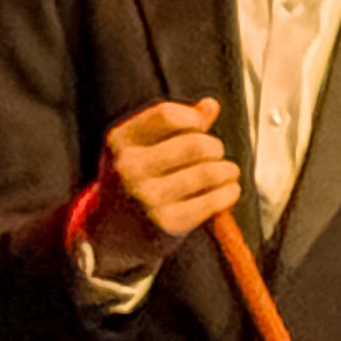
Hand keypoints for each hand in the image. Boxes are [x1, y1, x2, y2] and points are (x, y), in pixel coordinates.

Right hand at [74, 98, 239, 276]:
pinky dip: (230, 192)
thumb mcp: (142, 148)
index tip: (199, 129)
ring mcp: (146, 196)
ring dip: (228, 171)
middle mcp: (128, 168)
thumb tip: (210, 105)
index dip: (193, 119)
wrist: (111, 235)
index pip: (167, 114)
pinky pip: (216, 199)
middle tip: (214, 156)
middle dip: (215, 148)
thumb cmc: (135, 182)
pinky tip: (226, 191)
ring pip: (211, 171)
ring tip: (225, 174)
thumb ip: (176, 125)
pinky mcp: (167, 222)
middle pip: (197, 144)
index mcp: (120, 142)